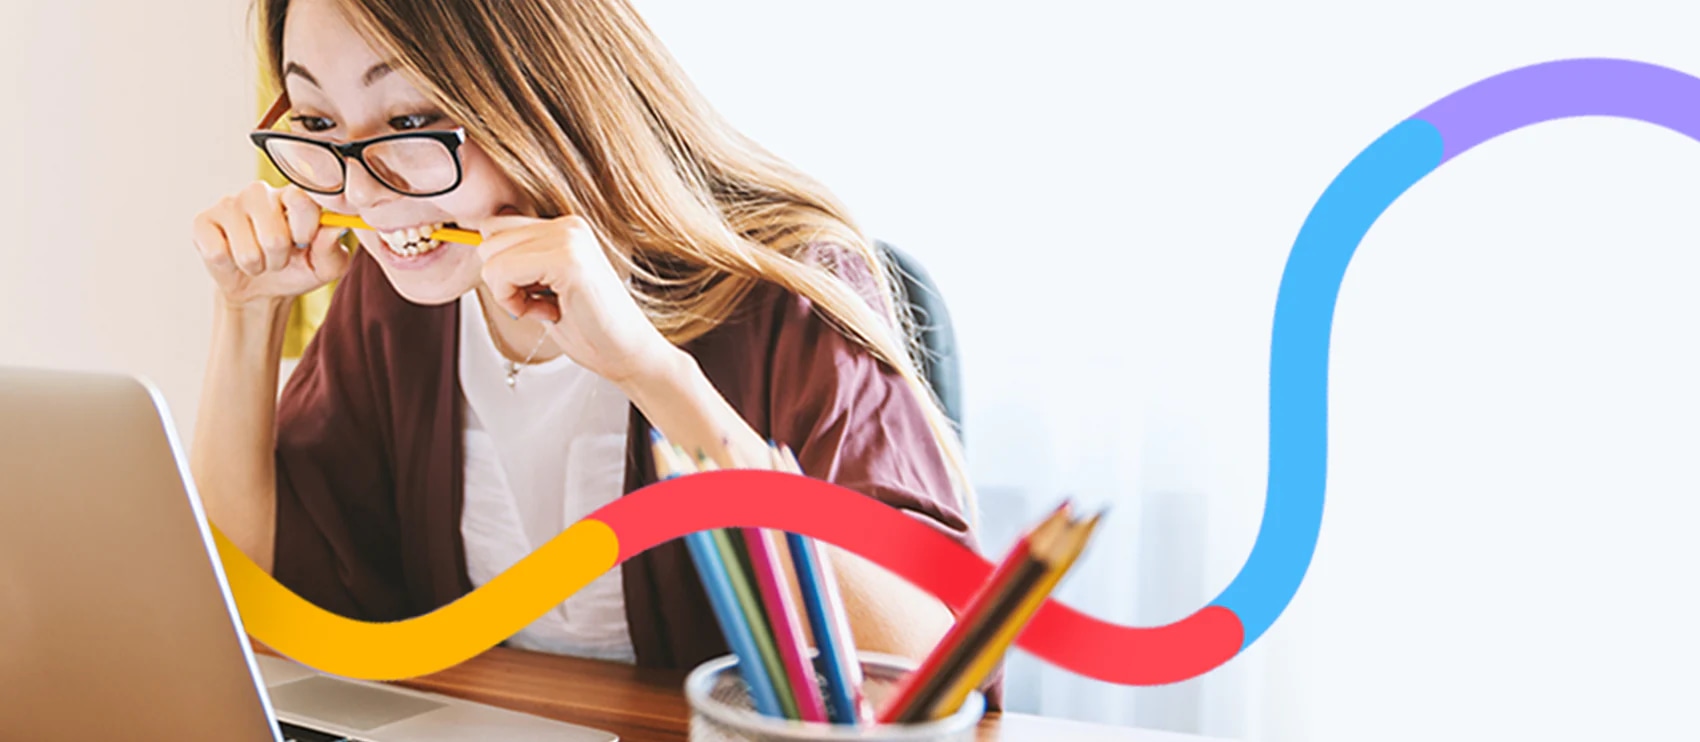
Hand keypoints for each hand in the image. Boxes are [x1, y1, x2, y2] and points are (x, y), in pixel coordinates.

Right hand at [191, 181, 350, 307]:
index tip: (304, 243)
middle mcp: (260, 192)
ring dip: (256, 266)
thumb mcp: (326, 267)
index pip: (302, 200)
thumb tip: (335, 228)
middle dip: (279, 259)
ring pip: (247, 251)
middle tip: (278, 258)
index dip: (305, 231)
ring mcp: (229, 204)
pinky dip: (229, 267)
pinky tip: (232, 258)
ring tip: (258, 260)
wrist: (261, 289)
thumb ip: (333, 249)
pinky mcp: (203, 221)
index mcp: (294, 195)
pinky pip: (218, 254)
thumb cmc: (297, 269)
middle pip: (274, 236)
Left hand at [477, 213, 679, 387]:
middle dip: (501, 278)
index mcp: (565, 227)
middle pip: (488, 237)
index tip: (532, 294)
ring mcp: (569, 238)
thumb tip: (478, 247)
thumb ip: (520, 262)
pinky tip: (547, 312)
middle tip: (539, 303)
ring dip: (507, 291)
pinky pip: (502, 271)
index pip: (497, 227)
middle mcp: (568, 225)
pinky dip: (513, 301)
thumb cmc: (589, 328)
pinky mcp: (567, 259)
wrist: (629, 354)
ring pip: (491, 255)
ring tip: (546, 307)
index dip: (502, 267)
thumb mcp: (545, 286)